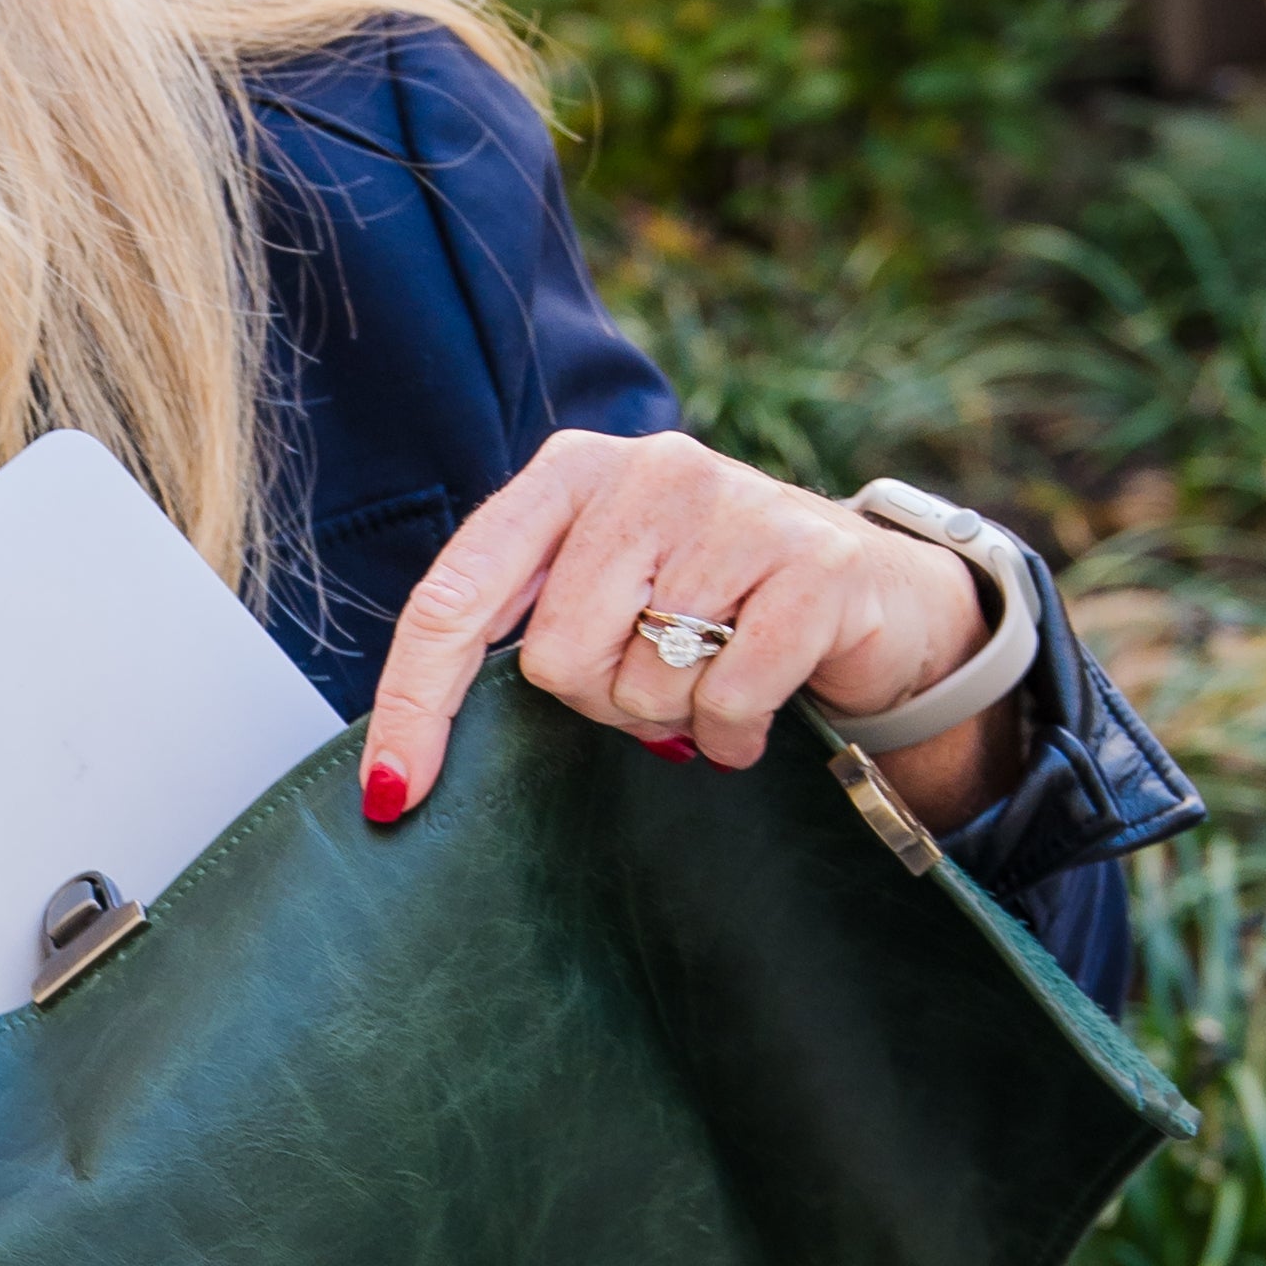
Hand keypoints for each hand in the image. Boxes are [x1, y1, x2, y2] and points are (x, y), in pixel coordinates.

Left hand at [361, 430, 1018, 837]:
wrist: (875, 591)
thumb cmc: (709, 601)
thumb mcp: (605, 586)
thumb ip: (521, 625)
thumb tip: (402, 765)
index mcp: (568, 473)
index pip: (456, 597)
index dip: (416, 702)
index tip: (391, 794)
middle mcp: (646, 471)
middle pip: (556, 658)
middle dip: (599, 701)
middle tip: (653, 679)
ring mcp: (735, 509)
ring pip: (642, 685)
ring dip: (672, 717)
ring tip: (712, 676)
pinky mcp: (814, 565)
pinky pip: (725, 702)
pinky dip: (733, 735)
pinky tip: (756, 710)